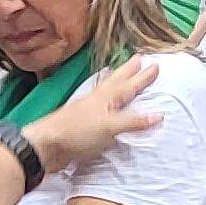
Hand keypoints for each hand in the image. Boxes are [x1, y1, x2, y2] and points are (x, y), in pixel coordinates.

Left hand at [30, 57, 166, 174]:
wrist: (46, 146)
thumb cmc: (78, 132)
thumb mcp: (110, 127)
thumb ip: (133, 121)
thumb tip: (159, 114)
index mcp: (106, 98)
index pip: (129, 85)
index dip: (142, 77)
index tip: (155, 65)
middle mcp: (97, 100)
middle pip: (116, 81)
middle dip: (128, 71)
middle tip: (138, 58)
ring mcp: (88, 111)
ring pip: (106, 91)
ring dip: (116, 82)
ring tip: (122, 74)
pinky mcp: (82, 124)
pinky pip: (100, 108)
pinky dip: (107, 103)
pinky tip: (107, 106)